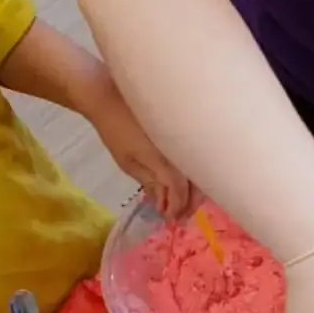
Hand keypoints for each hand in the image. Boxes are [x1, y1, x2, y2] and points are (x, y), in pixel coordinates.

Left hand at [85, 80, 192, 217]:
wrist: (112, 94)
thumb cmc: (115, 130)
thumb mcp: (128, 162)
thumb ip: (150, 183)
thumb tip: (164, 205)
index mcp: (165, 157)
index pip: (180, 188)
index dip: (178, 205)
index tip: (172, 218)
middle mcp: (182, 147)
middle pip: (198, 181)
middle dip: (191, 201)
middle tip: (180, 215)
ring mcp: (188, 135)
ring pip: (201, 168)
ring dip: (195, 188)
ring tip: (182, 201)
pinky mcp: (188, 127)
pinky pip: (197, 154)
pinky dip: (194, 171)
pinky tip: (186, 181)